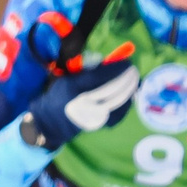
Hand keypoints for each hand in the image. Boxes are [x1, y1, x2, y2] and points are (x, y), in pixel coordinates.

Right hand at [21, 54, 140, 150]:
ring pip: (120, 101)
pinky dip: (127, 102)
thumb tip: (115, 62)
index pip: (101, 76)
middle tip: (134, 70)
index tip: (127, 62)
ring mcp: (93, 116)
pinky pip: (120, 112)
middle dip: (128, 78)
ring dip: (131, 88)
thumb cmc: (61, 94)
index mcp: (74, 88)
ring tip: (135, 80)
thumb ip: (89, 71)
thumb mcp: (69, 78)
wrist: (51, 120)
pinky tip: (130, 94)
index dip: (117, 68)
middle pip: (113, 88)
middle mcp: (84, 103)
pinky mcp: (99, 124)